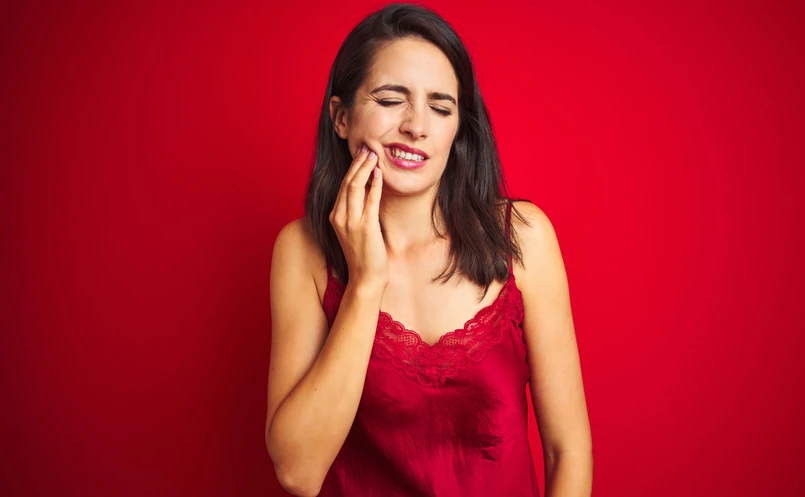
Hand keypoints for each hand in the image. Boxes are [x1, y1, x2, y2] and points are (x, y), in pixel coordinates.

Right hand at [329, 144, 387, 288]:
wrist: (365, 278)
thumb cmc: (364, 255)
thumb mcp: (355, 229)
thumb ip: (357, 211)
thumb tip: (367, 190)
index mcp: (335, 216)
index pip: (342, 185)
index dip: (352, 167)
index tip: (360, 154)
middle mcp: (339, 217)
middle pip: (347, 182)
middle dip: (357, 163)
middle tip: (367, 148)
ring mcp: (351, 222)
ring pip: (355, 187)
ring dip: (365, 168)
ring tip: (373, 155)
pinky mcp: (365, 228)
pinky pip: (370, 200)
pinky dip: (375, 185)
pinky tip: (380, 173)